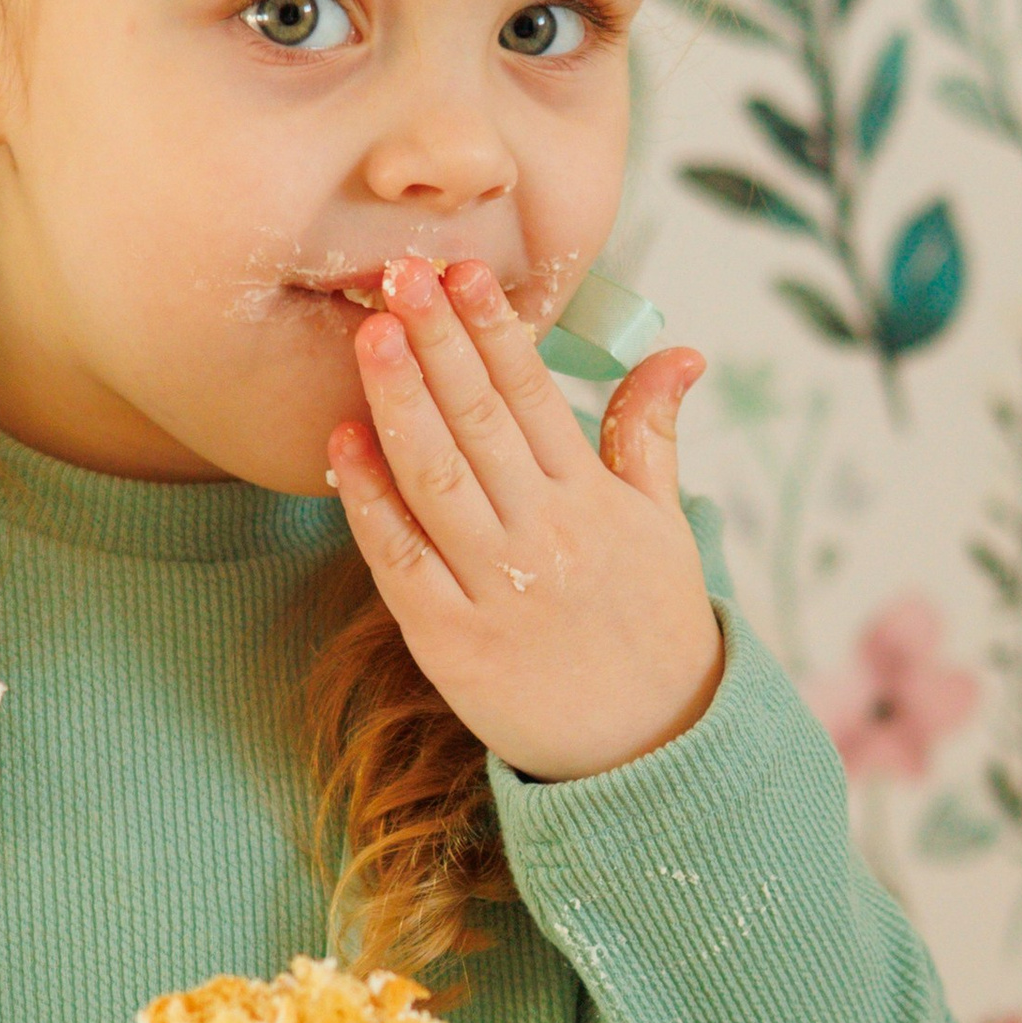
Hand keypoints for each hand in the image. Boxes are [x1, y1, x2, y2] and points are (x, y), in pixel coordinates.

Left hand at [327, 256, 723, 782]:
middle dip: (439, 343)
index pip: (536, 395)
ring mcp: (496, 589)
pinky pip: (399, 557)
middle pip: (481, 423)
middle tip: (400, 272)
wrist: (650, 750)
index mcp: (595, 500)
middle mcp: (547, 536)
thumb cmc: (650, 625)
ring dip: (400, 403)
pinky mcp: (451, 641)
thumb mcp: (664, 525)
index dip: (495, 330)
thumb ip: (650, 434)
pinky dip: (368, 499)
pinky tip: (341, 442)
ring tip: (371, 334)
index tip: (463, 271)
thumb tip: (680, 352)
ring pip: (438, 480)